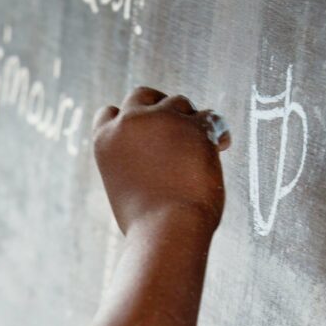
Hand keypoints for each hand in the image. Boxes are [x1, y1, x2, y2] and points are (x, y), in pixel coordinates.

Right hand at [92, 86, 229, 233]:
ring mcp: (162, 120)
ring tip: (200, 148)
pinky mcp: (194, 127)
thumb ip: (134, 162)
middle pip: (143, 94)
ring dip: (189, 121)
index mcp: (105, 141)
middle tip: (175, 127)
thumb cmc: (146, 224)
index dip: (128, 118)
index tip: (142, 129)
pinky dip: (217, 131)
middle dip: (159, 106)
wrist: (165, 231)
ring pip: (179, 103)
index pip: (110, 112)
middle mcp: (129, 123)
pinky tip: (221, 147)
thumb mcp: (125, 188)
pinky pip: (210, 117)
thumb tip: (159, 153)